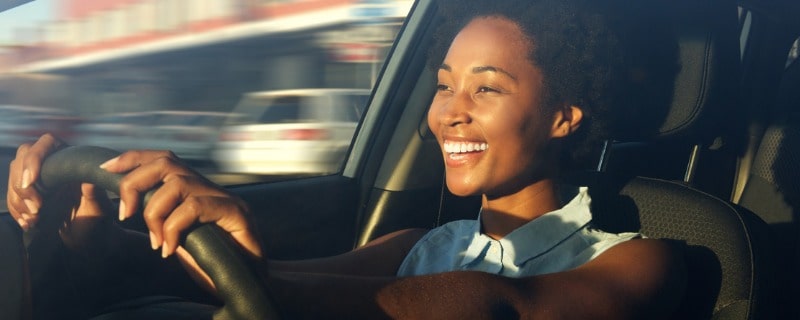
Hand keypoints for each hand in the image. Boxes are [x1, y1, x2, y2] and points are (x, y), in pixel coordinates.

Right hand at [6, 134, 115, 247]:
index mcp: (72, 159)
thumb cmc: (96, 220)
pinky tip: (27, 223)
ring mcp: (39, 177)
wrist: (87, 237)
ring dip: (18, 201)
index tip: (31, 182)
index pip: (47, 143)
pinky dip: (15, 210)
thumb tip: (89, 180)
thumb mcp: (98, 209)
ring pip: (14, 178)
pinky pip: (12, 195)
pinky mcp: (29, 192)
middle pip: (22, 159)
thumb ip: (93, 194)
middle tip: (36, 209)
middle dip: (23, 186)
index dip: (34, 159)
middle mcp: (53, 163)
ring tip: (34, 220)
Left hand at [101, 150, 261, 259]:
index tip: (106, 168)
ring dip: (154, 212)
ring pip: (177, 183)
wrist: (250, 284)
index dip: (133, 159)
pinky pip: (194, 207)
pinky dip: (173, 228)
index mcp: (197, 190)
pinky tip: (170, 249)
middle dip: (135, 182)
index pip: (164, 159)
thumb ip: (159, 222)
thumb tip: (127, 207)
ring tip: (154, 241)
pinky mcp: (236, 214)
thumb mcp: (177, 240)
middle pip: (166, 162)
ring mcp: (226, 199)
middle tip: (125, 214)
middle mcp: (212, 189)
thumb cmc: (214, 266)